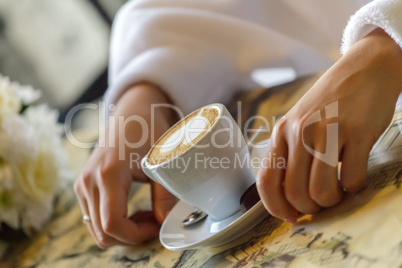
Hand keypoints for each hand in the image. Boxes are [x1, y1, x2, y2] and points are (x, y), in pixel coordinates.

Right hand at [74, 84, 177, 247]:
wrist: (131, 113)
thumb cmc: (148, 131)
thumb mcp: (161, 161)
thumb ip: (165, 194)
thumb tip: (166, 221)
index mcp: (108, 173)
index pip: (113, 224)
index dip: (137, 235)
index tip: (157, 225)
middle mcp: (89, 181)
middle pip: (103, 233)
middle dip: (132, 236)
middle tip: (155, 221)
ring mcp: (82, 185)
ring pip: (97, 230)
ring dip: (123, 232)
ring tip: (147, 215)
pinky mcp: (83, 187)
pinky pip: (94, 219)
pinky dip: (114, 225)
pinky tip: (134, 212)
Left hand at [257, 28, 401, 222]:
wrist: (365, 69)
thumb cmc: (330, 101)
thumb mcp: (299, 121)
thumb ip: (290, 151)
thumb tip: (289, 193)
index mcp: (282, 132)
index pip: (266, 180)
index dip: (275, 206)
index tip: (289, 216)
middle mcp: (300, 132)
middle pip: (294, 192)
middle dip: (308, 209)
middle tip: (320, 204)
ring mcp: (328, 132)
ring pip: (321, 192)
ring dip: (331, 202)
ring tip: (338, 192)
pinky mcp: (357, 133)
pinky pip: (352, 180)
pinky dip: (354, 188)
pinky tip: (355, 176)